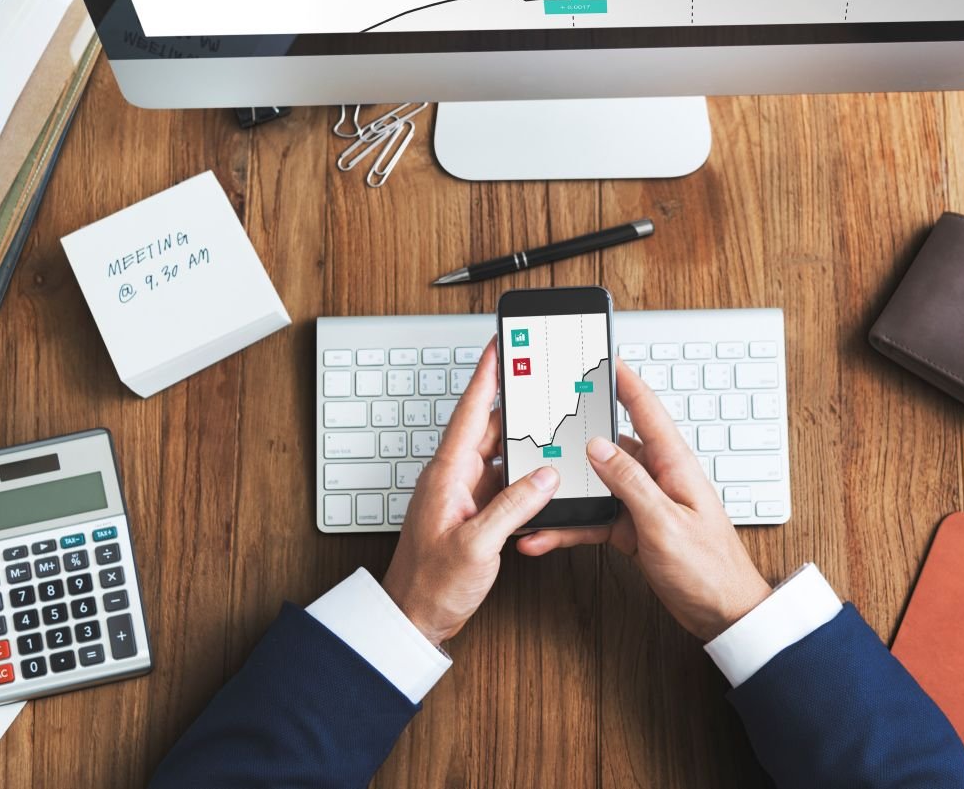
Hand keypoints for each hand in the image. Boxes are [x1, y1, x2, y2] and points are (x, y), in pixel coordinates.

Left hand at [382, 340, 559, 645]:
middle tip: (540, 379)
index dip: (486, 375)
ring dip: (523, 443)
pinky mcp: (472, 514)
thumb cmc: (430, 585)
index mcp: (446, 475)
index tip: (498, 344)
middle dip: (516, 404)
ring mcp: (462, 496)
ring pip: (498, 456)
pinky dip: (522, 476)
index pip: (470, 412)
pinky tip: (542, 477)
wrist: (412, 619)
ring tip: (551, 424)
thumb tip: (544, 476)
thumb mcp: (476, 545)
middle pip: (489, 429)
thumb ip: (513, 507)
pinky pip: (502, 483)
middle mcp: (453, 479)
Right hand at [516, 359, 770, 641]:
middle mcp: (657, 477)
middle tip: (545, 420)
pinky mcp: (633, 528)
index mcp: (673, 464)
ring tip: (534, 489)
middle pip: (610, 444)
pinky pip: (595, 518)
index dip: (623, 380)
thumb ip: (630, 482)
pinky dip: (570, 526)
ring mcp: (643, 502)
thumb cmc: (709, 569)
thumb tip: (598, 446)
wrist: (723, 613)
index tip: (600, 357)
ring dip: (566, 491)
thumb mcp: (665, 523)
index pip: (646, 409)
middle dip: (576, 434)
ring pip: (596, 484)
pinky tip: (546, 535)